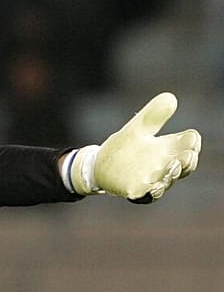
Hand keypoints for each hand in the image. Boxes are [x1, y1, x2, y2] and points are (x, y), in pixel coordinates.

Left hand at [68, 92, 200, 201]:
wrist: (99, 166)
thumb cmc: (123, 147)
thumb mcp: (137, 128)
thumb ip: (153, 115)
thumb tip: (170, 97)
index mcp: (167, 148)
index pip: (189, 144)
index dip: (192, 142)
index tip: (191, 138)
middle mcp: (164, 166)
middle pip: (184, 165)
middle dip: (186, 162)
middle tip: (186, 156)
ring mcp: (151, 180)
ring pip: (167, 180)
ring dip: (170, 175)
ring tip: (171, 167)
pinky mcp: (135, 191)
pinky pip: (146, 194)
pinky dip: (151, 192)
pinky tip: (152, 187)